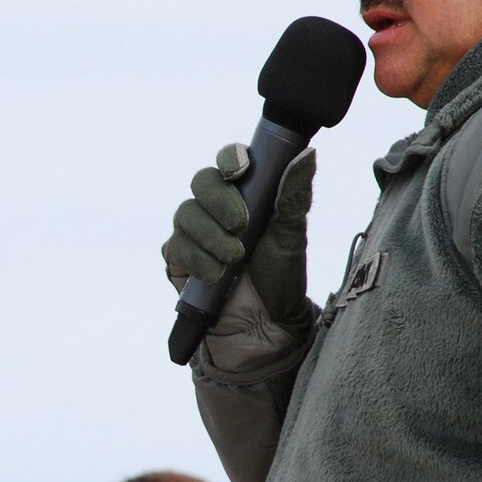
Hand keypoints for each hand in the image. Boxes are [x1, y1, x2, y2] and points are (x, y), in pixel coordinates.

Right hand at [162, 142, 316, 338]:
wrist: (264, 327)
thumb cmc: (280, 279)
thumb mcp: (292, 237)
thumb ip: (294, 196)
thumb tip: (306, 154)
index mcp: (245, 195)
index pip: (229, 162)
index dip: (230, 159)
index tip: (240, 171)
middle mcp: (215, 208)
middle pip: (202, 182)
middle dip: (219, 201)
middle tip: (241, 226)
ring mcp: (193, 233)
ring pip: (185, 214)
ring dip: (210, 236)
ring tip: (233, 260)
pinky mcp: (178, 260)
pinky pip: (175, 248)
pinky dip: (197, 260)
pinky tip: (215, 276)